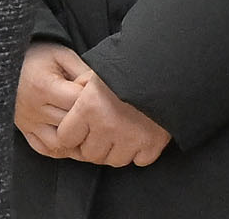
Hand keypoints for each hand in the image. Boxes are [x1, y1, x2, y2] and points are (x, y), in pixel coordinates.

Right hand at [15, 42, 90, 158]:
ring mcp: (28, 122)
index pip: (78, 104)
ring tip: (86, 130)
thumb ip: (83, 71)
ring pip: (60, 144)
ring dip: (76, 140)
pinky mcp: (24, 130)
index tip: (96, 93)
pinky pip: (46, 149)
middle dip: (89, 121)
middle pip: (72, 126)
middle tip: (98, 113)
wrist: (5, 60)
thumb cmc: (36, 55)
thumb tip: (105, 89)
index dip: (93, 100)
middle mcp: (34, 109)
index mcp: (43, 87)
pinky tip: (70, 139)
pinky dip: (61, 148)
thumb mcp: (61, 55)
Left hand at [54, 72, 170, 167]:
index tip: (75, 132)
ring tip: (118, 137)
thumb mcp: (95, 73)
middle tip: (97, 135)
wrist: (162, 69)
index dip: (69, 136)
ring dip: (114, 152)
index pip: (65, 138)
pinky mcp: (152, 145)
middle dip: (91, 146)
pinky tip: (137, 139)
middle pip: (90, 154)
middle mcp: (107, 127)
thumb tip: (70, 100)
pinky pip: (139, 161)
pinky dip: (138, 154)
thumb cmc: (126, 67)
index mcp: (88, 108)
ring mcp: (131, 138)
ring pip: (114, 161)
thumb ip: (79, 90)